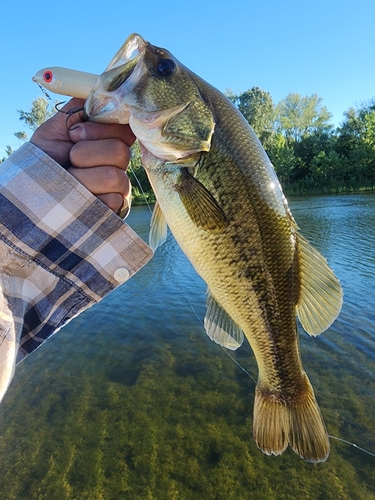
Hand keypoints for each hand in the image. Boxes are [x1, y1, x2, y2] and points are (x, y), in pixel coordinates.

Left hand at [30, 98, 135, 214]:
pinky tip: (80, 198)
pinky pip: (113, 200)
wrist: (34, 192)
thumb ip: (78, 109)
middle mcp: (118, 164)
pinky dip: (90, 198)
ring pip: (115, 177)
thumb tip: (101, 92)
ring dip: (84, 178)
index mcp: (108, 141)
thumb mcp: (55, 129)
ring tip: (70, 180)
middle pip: (121, 152)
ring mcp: (119, 188)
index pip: (125, 129)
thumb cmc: (45, 160)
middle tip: (69, 159)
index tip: (75, 133)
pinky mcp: (116, 209)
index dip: (99, 130)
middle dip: (86, 154)